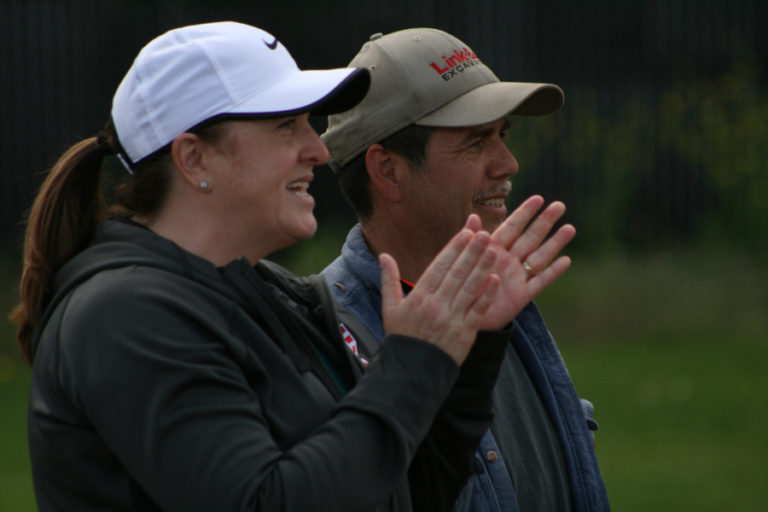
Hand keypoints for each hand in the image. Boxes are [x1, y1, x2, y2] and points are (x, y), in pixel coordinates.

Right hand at [380, 219, 500, 363]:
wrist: (412, 371)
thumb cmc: (401, 337)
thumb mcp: (389, 308)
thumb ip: (389, 280)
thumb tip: (384, 255)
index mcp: (419, 297)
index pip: (440, 266)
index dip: (454, 248)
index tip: (467, 232)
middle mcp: (436, 305)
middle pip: (457, 273)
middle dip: (472, 251)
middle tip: (485, 233)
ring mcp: (452, 319)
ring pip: (470, 288)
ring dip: (482, 268)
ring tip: (494, 250)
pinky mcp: (465, 333)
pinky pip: (477, 310)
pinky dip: (486, 295)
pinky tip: (494, 280)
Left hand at [474, 195, 575, 330]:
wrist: (461, 316)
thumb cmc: (461, 285)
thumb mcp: (463, 261)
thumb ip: (469, 240)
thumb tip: (472, 216)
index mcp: (493, 249)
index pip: (511, 227)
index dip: (524, 213)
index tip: (538, 198)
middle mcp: (508, 260)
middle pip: (530, 238)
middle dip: (544, 222)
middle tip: (560, 206)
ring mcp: (517, 277)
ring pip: (539, 256)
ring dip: (554, 243)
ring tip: (570, 228)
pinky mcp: (521, 295)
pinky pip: (539, 282)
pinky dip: (553, 272)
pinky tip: (566, 260)